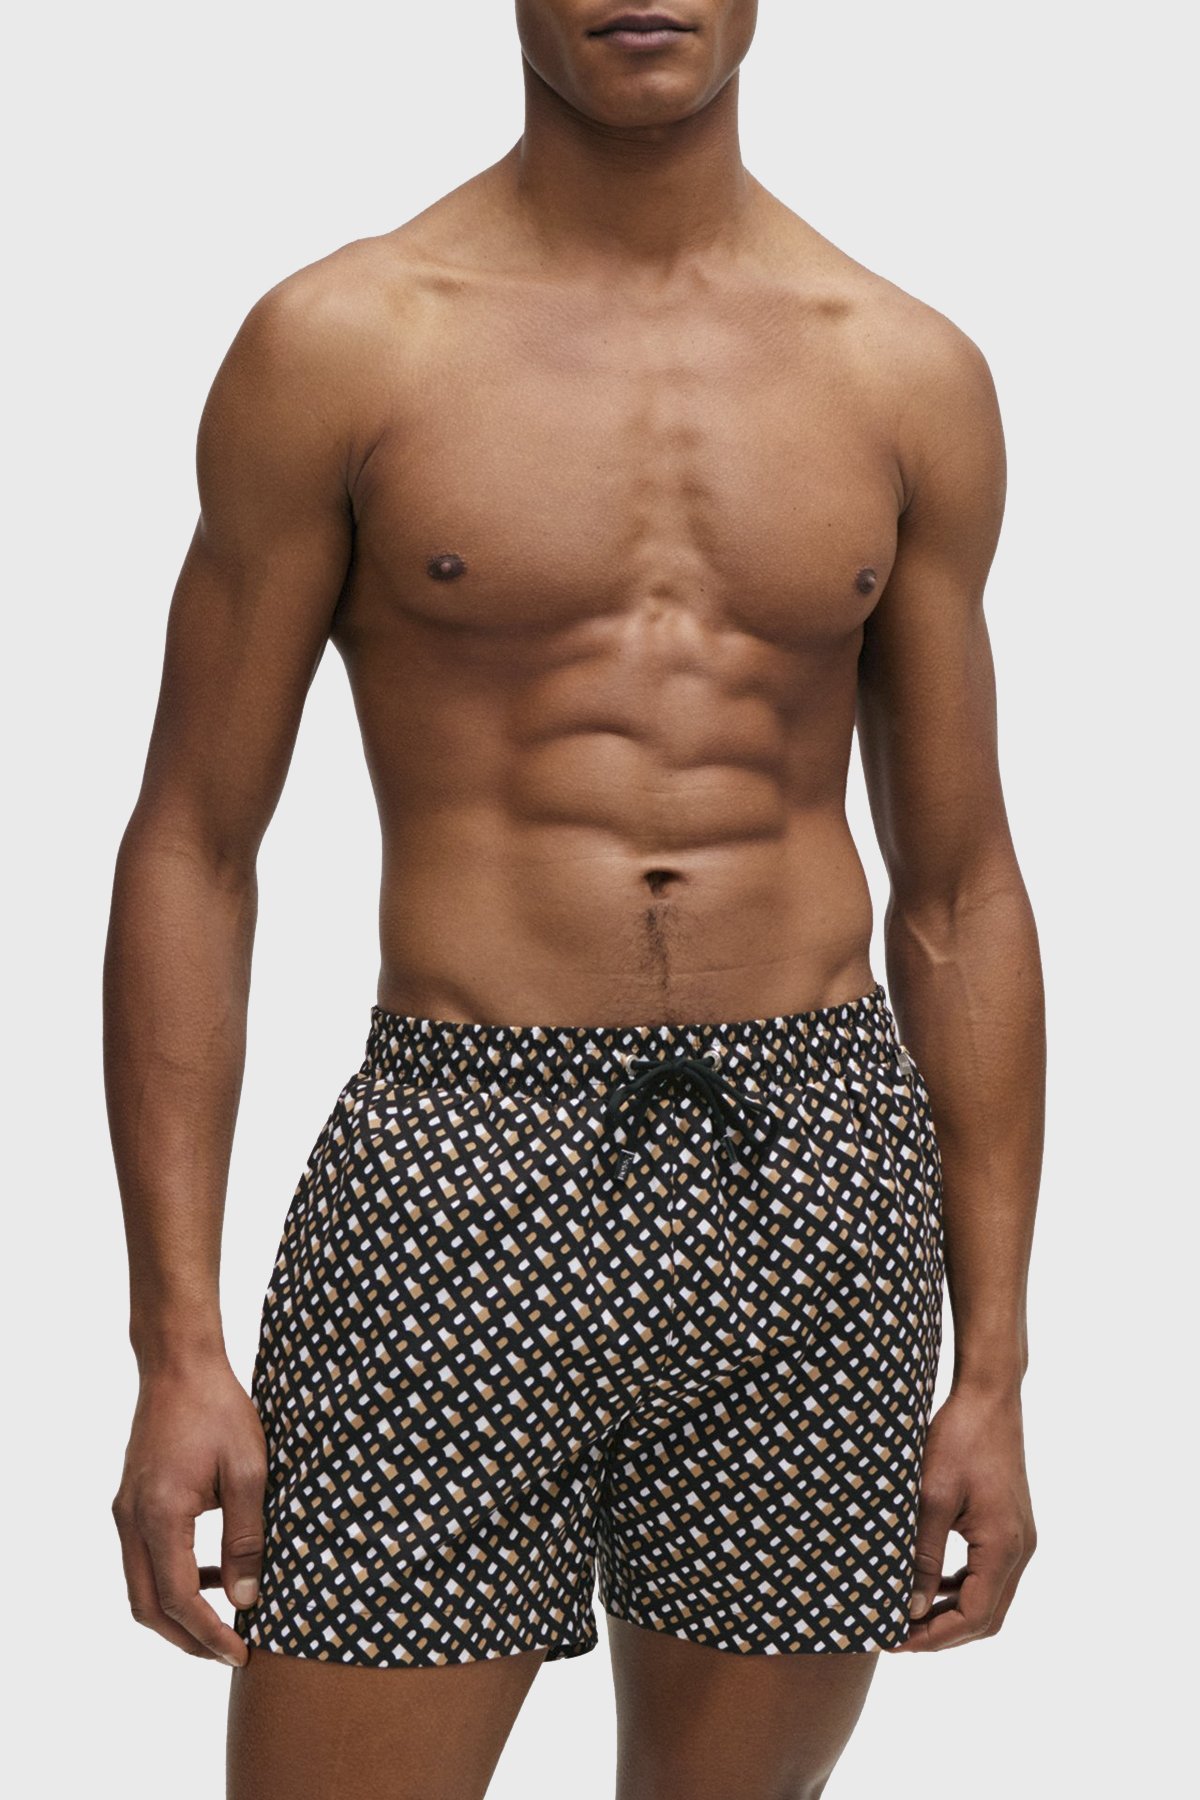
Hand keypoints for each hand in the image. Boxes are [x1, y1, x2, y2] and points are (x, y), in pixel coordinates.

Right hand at [111, 1357, 266, 1664]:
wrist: (180, 1365)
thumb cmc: (219, 1410)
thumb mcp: (249, 1471)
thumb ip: (247, 1538)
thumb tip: (246, 1598)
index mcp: (160, 1515)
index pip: (178, 1600)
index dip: (209, 1634)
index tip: (242, 1652)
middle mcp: (132, 1519)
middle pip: (148, 1607)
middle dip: (188, 1638)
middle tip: (229, 1651)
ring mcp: (126, 1510)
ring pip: (141, 1587)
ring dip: (179, 1611)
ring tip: (227, 1616)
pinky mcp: (131, 1501)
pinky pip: (145, 1558)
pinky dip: (173, 1578)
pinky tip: (213, 1570)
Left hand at [890, 1384, 1036, 1651]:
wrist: (989, 1398)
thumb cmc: (959, 1439)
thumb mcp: (931, 1496)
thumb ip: (922, 1554)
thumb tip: (911, 1606)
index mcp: (1003, 1546)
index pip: (973, 1617)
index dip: (934, 1636)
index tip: (895, 1638)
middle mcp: (1020, 1550)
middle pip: (985, 1617)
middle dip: (942, 1632)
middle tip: (898, 1633)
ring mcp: (1019, 1539)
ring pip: (989, 1599)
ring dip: (952, 1612)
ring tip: (909, 1614)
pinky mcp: (1011, 1527)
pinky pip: (989, 1574)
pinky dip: (962, 1587)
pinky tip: (932, 1582)